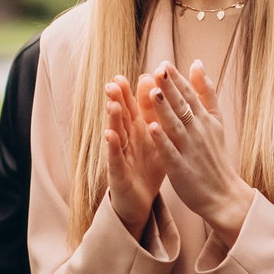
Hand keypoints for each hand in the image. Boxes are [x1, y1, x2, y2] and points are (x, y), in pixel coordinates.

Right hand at [103, 74, 167, 234]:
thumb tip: (163, 89)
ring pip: (116, 132)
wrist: (143, 200)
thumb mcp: (157, 139)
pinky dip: (112, 146)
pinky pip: (114, 157)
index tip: (140, 74)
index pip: (135, 106)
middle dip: (118, 98)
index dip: (135, 92)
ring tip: (113, 103)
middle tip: (115, 81)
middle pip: (122, 115)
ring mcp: (120, 154)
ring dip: (113, 118)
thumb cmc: (149, 166)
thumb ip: (158, 115)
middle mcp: (127, 138)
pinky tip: (110, 134)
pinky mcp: (117, 171)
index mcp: (139, 129)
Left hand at [147, 60, 253, 241]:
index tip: (165, 64)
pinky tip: (153, 128)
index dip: (177, 80)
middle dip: (171, 88)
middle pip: (183, 106)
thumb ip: (206, 93)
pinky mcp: (181, 168)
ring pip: (176, 126)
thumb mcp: (216, 120)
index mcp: (205, 119)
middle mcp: (198, 132)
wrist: (223, 194)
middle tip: (159, 70)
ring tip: (154, 93)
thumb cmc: (215, 156)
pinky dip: (162, 140)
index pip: (190, 95)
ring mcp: (190, 150)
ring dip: (165, 110)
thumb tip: (197, 64)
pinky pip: (170, 152)